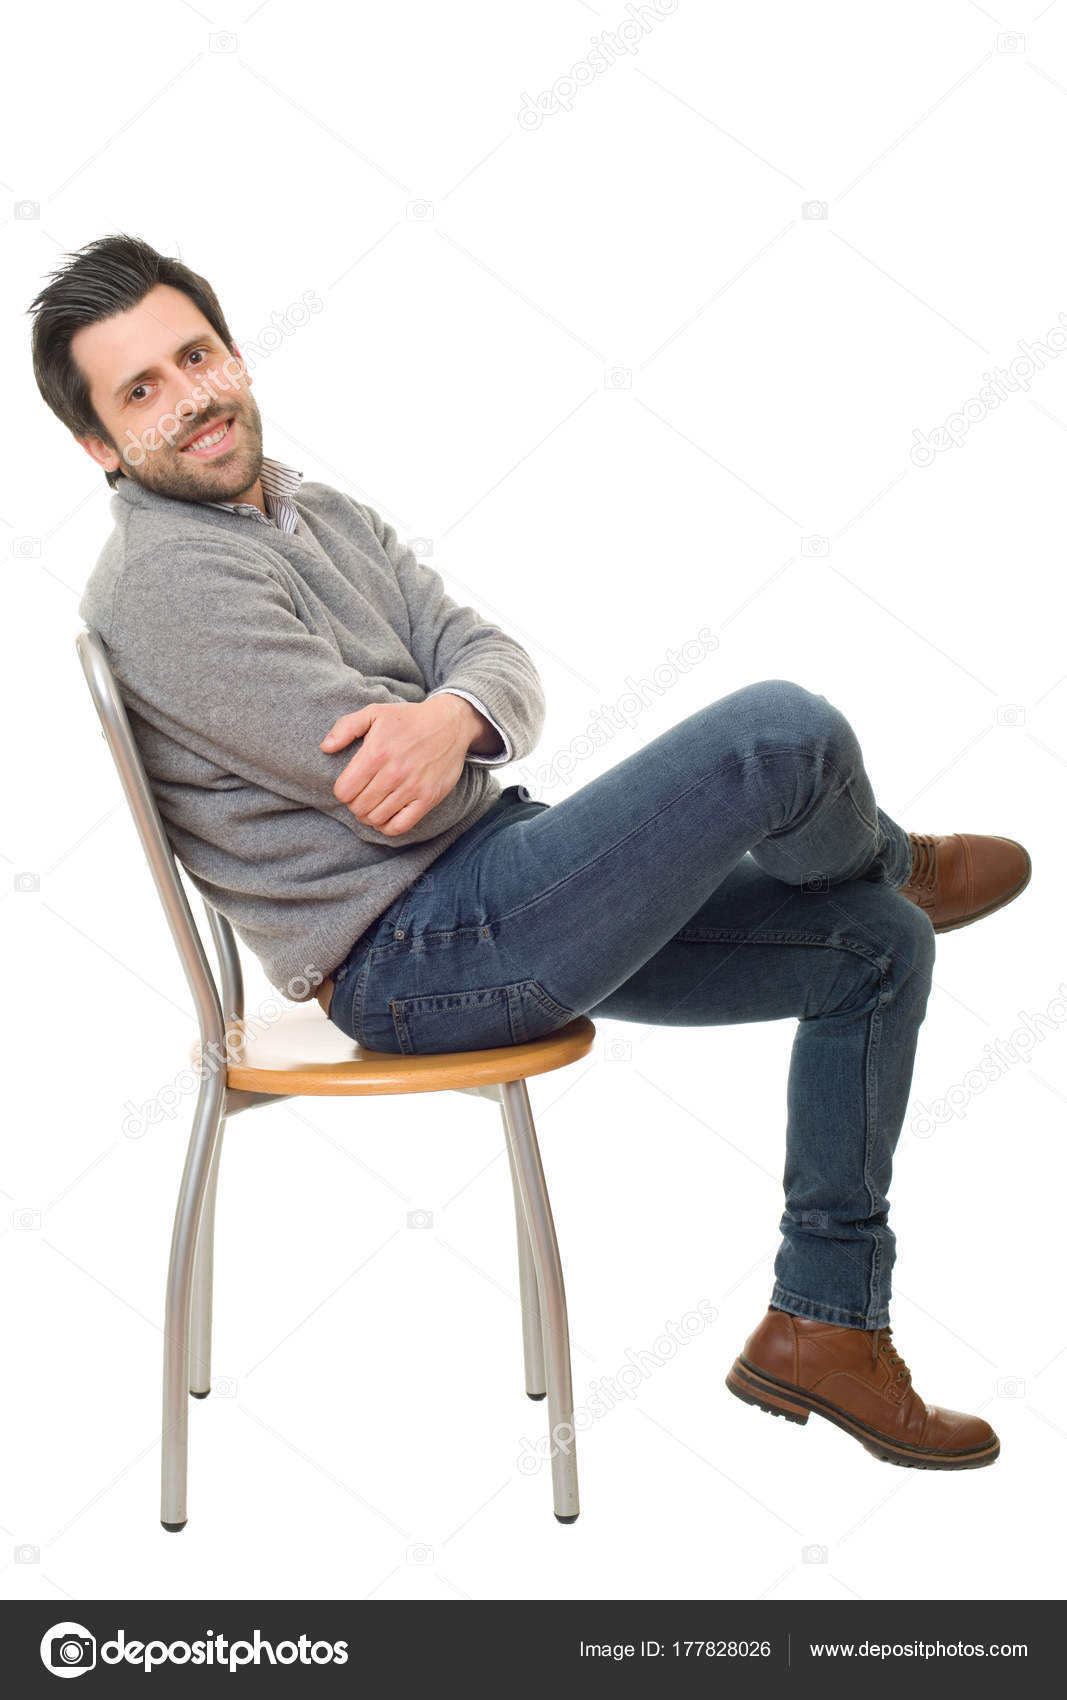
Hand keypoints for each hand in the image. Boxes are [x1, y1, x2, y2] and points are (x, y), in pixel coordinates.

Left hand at [320, 695, 479, 834]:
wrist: (450, 724)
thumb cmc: (409, 719)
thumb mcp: (375, 712)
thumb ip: (346, 727)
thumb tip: (325, 747)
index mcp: (377, 752)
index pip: (344, 790)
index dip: (342, 791)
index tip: (350, 785)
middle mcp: (393, 772)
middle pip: (358, 807)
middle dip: (354, 804)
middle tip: (361, 795)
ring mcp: (412, 788)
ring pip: (376, 818)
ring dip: (369, 816)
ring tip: (372, 805)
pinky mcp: (428, 799)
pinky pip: (400, 826)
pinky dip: (387, 827)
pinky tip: (386, 816)